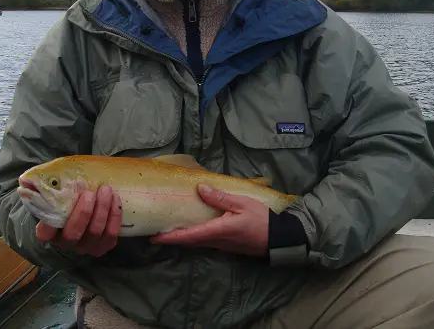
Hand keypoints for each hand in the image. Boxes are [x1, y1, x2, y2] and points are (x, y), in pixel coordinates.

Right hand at [35, 184, 121, 256]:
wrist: (85, 207)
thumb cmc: (66, 198)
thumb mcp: (53, 192)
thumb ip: (44, 186)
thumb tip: (26, 179)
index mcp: (50, 232)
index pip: (45, 233)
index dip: (49, 224)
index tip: (56, 204)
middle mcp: (66, 243)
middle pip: (74, 233)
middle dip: (84, 213)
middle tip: (90, 193)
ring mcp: (85, 247)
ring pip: (95, 234)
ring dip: (103, 211)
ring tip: (106, 191)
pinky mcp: (102, 246)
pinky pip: (111, 236)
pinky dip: (114, 217)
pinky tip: (115, 199)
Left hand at [149, 184, 268, 256]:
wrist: (279, 238)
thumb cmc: (261, 219)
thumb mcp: (242, 203)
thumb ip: (220, 197)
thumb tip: (200, 188)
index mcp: (217, 231)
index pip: (188, 236)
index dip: (170, 237)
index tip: (154, 237)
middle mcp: (216, 242)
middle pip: (189, 241)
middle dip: (172, 239)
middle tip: (156, 233)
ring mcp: (222, 246)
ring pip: (197, 242)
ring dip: (183, 238)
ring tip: (169, 230)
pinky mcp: (227, 245)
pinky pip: (206, 241)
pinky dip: (194, 237)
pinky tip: (191, 230)